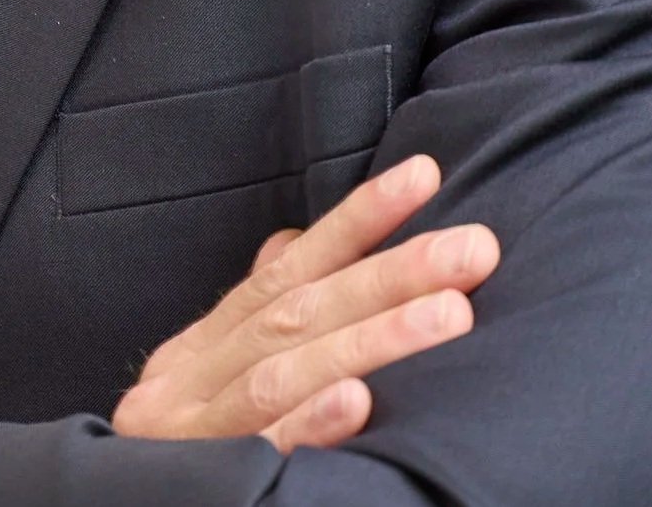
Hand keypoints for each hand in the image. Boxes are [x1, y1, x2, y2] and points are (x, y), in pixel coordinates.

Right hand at [111, 155, 496, 453]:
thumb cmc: (177, 452)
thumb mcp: (203, 378)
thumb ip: (248, 315)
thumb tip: (291, 242)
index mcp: (204, 345)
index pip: (288, 269)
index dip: (356, 220)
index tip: (424, 175)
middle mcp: (193, 375)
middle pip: (299, 312)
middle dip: (391, 276)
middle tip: (474, 249)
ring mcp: (193, 428)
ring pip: (286, 371)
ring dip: (373, 339)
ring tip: (450, 313)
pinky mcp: (201, 481)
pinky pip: (260, 449)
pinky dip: (310, 423)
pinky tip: (360, 401)